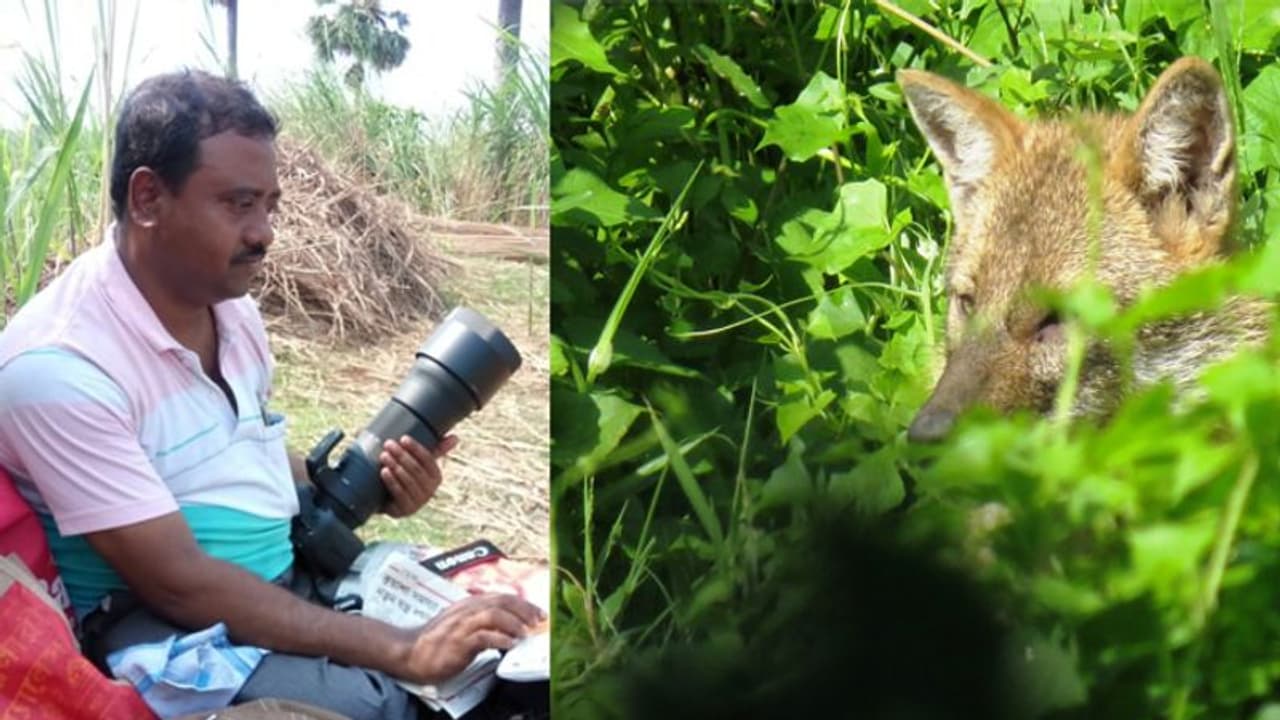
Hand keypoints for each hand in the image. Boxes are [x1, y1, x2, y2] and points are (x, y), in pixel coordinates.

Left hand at [378, 434, 458, 517]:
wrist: (388, 501)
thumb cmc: (406, 477)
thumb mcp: (419, 464)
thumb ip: (436, 451)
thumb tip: (456, 438)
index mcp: (436, 477)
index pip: (428, 459)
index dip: (416, 449)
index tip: (403, 438)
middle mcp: (430, 490)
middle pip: (416, 469)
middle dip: (402, 455)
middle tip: (388, 444)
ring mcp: (418, 502)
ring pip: (408, 481)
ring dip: (395, 466)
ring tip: (384, 455)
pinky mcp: (405, 510)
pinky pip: (399, 493)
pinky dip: (391, 481)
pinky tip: (384, 471)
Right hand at [395, 593, 544, 683]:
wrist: (411, 652)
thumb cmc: (437, 641)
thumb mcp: (462, 624)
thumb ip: (482, 621)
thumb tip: (508, 625)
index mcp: (470, 604)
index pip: (502, 597)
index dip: (523, 604)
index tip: (539, 613)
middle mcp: (467, 610)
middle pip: (502, 602)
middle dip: (524, 610)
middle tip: (538, 622)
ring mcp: (462, 625)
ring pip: (494, 615)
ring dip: (514, 623)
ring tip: (525, 634)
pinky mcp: (458, 642)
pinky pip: (483, 637)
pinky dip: (500, 640)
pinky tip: (509, 645)